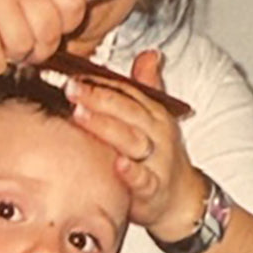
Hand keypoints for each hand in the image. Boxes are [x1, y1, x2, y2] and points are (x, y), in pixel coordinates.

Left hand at [66, 49, 205, 236]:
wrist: (182, 199)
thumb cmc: (161, 156)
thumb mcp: (155, 119)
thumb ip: (146, 87)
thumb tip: (149, 53)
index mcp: (154, 115)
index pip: (128, 92)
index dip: (101, 82)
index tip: (75, 74)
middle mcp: (157, 134)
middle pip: (128, 110)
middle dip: (98, 97)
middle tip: (71, 88)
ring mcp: (157, 161)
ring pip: (132, 140)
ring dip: (106, 127)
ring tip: (81, 115)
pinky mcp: (155, 189)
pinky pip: (144, 180)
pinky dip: (132, 173)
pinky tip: (117, 164)